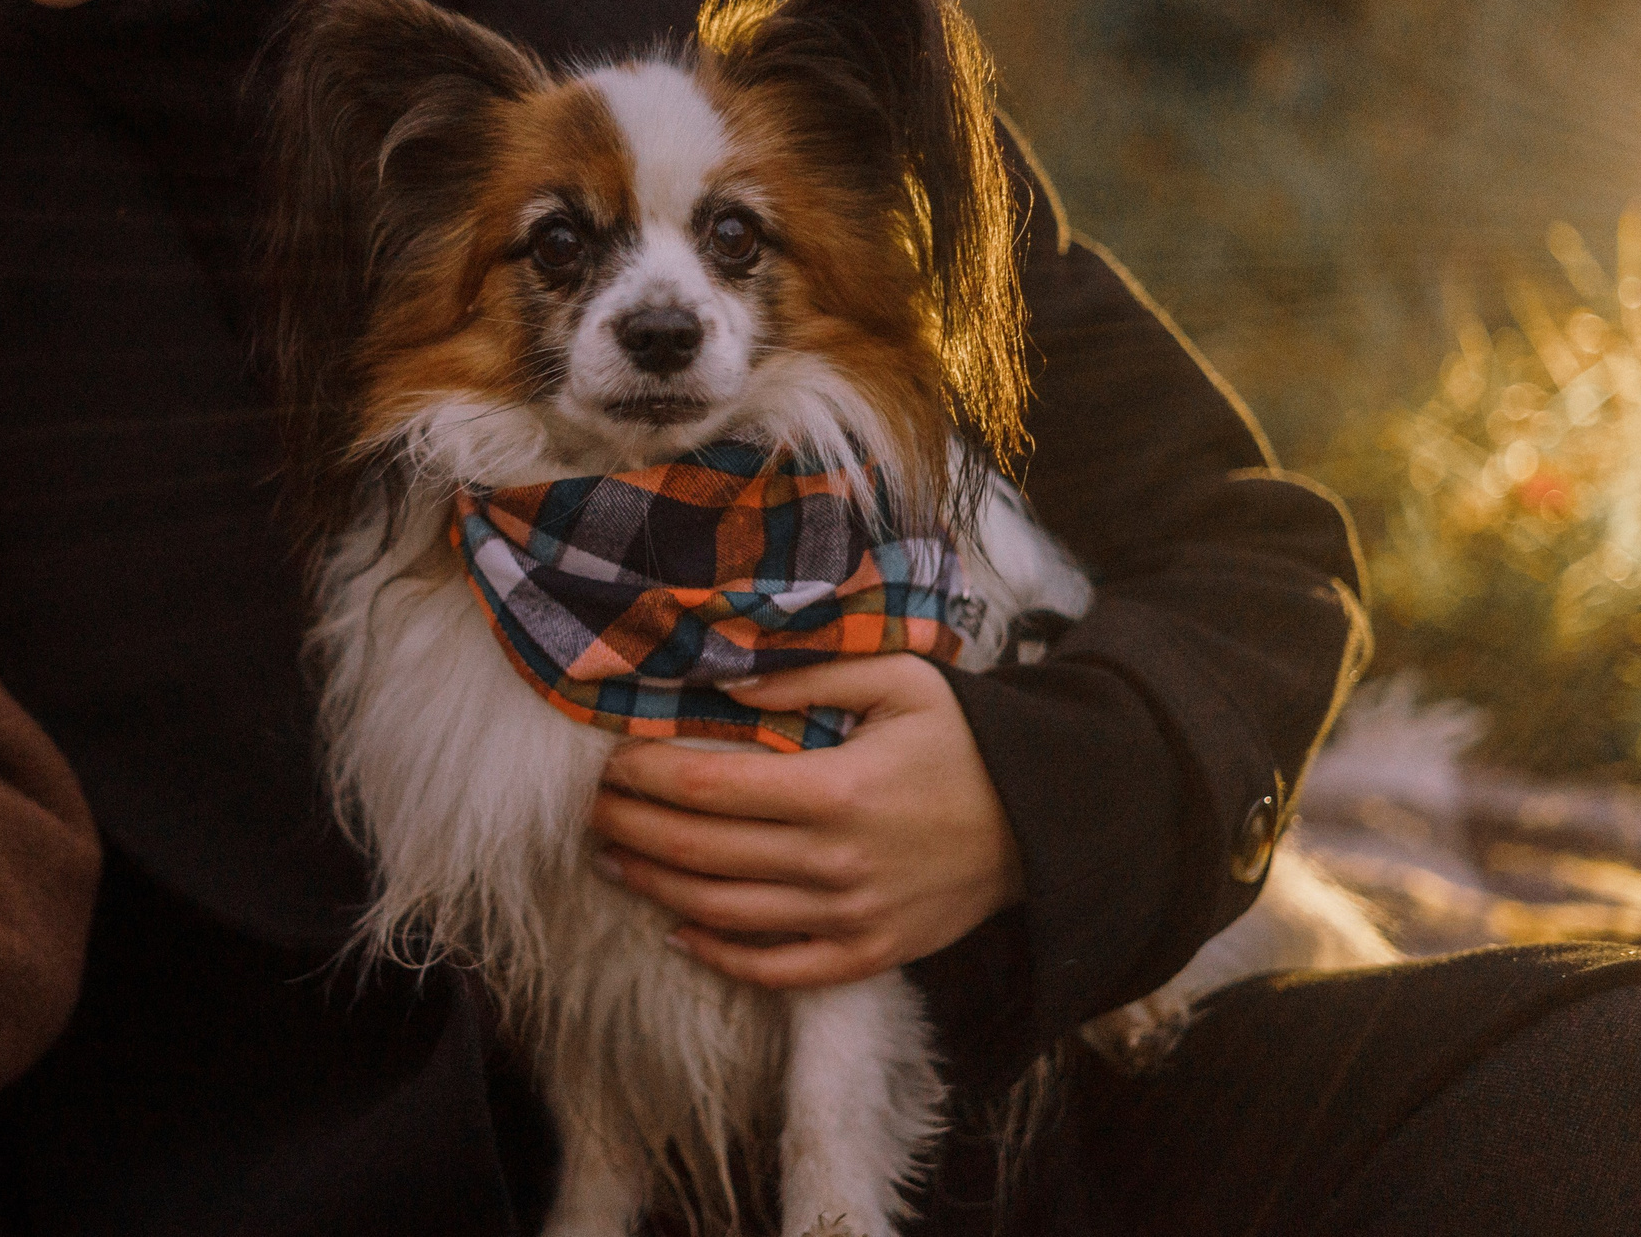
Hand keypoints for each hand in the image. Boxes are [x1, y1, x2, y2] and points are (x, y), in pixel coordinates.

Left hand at [588, 653, 1021, 988]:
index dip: (644, 775)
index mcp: (838, 788)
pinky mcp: (871, 953)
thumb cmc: (965, 739)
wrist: (1049, 820)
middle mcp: (836, 860)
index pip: (707, 786)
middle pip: (700, 852)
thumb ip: (809, 672)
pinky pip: (779, 969)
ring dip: (656, 888)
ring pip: (724, 913)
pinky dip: (721, 957)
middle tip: (591, 811)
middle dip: (631, 830)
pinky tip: (680, 931)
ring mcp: (852, 915)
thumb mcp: (899, 679)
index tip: (608, 761)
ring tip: (613, 861)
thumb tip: (724, 676)